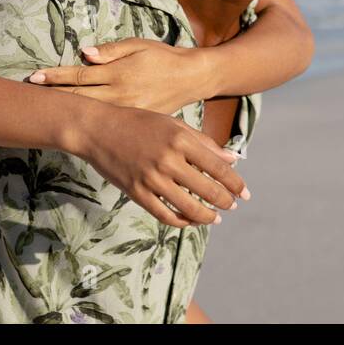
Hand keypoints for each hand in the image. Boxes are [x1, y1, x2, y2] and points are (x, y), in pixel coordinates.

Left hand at [27, 38, 215, 114]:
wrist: (190, 78)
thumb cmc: (162, 57)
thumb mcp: (139, 45)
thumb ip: (111, 51)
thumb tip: (84, 53)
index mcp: (119, 73)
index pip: (80, 75)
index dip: (56, 76)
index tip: (34, 76)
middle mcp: (120, 94)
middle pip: (78, 97)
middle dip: (51, 95)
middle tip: (26, 94)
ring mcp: (126, 111)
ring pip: (88, 112)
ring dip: (64, 109)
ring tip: (41, 109)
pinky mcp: (132, 121)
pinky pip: (105, 120)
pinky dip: (86, 119)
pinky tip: (71, 121)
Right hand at [80, 105, 248, 228]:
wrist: (98, 129)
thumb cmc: (138, 123)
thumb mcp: (173, 125)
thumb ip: (204, 142)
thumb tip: (233, 159)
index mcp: (180, 139)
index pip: (219, 168)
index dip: (236, 184)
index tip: (245, 194)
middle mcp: (168, 160)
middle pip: (208, 190)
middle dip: (225, 202)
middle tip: (232, 206)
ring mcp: (151, 178)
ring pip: (189, 208)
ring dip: (207, 217)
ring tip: (215, 218)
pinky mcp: (137, 192)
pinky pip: (165, 215)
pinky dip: (182, 221)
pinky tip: (190, 220)